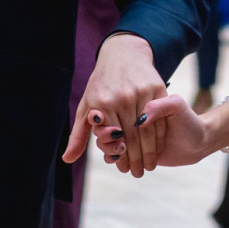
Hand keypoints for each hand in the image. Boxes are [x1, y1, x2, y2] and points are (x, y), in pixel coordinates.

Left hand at [62, 33, 166, 176]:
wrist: (123, 54)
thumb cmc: (101, 83)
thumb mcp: (86, 106)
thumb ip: (79, 135)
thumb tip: (67, 159)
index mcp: (102, 104)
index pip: (113, 139)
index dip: (120, 157)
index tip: (124, 170)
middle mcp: (122, 97)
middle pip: (132, 137)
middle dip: (136, 159)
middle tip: (139, 173)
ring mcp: (141, 92)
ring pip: (148, 130)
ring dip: (150, 152)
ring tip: (151, 166)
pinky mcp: (157, 88)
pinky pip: (160, 117)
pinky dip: (161, 136)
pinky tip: (160, 147)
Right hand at [93, 92, 210, 166]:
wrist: (197, 141)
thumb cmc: (188, 121)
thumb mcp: (177, 106)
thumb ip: (160, 106)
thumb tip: (140, 120)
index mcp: (138, 103)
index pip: (115, 111)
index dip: (110, 121)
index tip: (115, 130)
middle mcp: (130, 117)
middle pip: (108, 127)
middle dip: (107, 138)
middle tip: (118, 145)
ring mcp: (129, 133)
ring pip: (107, 140)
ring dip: (108, 149)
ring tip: (119, 153)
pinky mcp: (131, 149)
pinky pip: (113, 153)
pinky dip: (112, 157)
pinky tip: (116, 160)